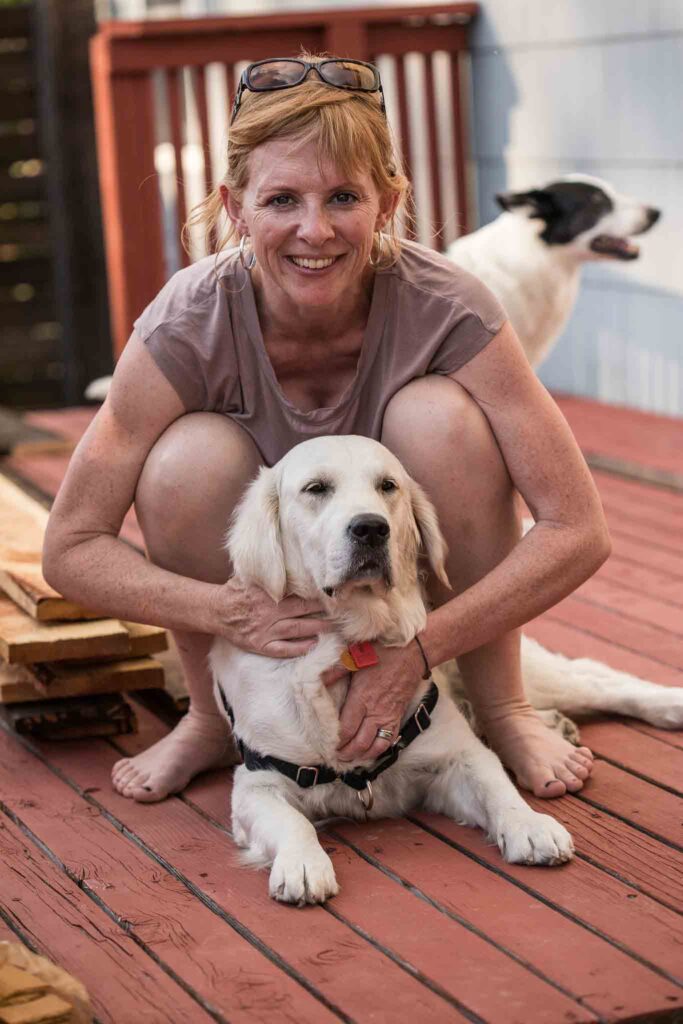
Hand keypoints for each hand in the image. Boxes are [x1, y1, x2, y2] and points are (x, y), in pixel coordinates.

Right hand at [211, 577, 331, 656]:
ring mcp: (264, 631)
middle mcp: (267, 612)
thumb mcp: (249, 576)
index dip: (316, 593)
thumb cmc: (236, 591)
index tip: (332, 592)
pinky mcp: (260, 645)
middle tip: (340, 609)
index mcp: (267, 593)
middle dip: (322, 610)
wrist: (215, 610)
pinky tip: (314, 644)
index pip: (297, 592)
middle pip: (302, 610)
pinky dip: (299, 648)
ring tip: (334, 626)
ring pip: (297, 630)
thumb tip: (288, 556)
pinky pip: (283, 649)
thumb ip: (268, 570)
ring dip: (317, 628)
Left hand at [336, 643, 423, 762]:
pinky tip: (369, 753)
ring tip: (350, 760)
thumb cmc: (382, 652)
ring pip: (376, 747)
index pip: (347, 729)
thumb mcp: (354, 656)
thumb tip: (314, 678)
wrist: (413, 652)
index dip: (337, 742)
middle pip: (360, 743)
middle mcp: (376, 711)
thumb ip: (334, 670)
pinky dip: (379, 751)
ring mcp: (389, 716)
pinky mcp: (398, 716)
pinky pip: (390, 740)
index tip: (327, 745)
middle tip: (335, 757)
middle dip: (346, 754)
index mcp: (362, 697)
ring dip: (362, 756)